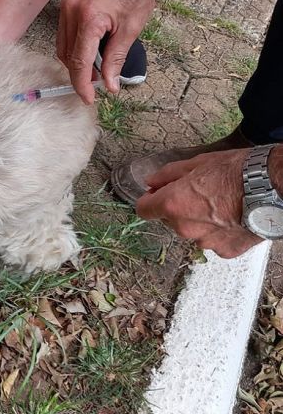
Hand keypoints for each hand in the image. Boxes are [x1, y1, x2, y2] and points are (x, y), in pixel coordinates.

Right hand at [57, 0, 159, 103]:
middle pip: (68, 56)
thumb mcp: (131, 29)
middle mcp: (72, 12)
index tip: (88, 98)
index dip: (82, 84)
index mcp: (89, 19)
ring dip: (76, 62)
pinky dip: (74, 47)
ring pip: (63, 47)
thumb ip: (116, 59)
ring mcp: (67, 7)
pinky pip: (65, 34)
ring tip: (95, 69)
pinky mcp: (68, 4)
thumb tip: (110, 83)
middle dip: (80, 74)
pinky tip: (89, 52)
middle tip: (97, 84)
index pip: (79, 62)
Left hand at [136, 150, 261, 258]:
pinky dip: (220, 233)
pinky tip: (234, 218)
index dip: (149, 201)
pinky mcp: (225, 250)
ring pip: (193, 233)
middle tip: (201, 193)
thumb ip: (168, 175)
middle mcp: (184, 227)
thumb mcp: (197, 163)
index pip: (143, 210)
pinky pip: (215, 242)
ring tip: (222, 206)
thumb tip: (151, 182)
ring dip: (201, 222)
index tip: (157, 194)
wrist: (272, 187)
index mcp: (172, 204)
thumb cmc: (236, 172)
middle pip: (170, 220)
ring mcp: (205, 242)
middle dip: (179, 209)